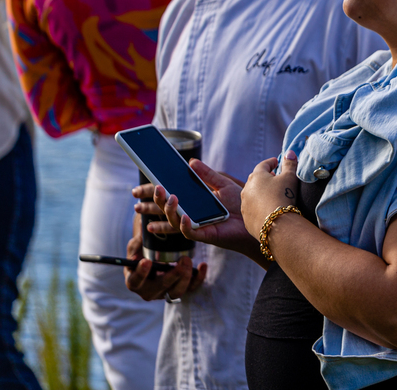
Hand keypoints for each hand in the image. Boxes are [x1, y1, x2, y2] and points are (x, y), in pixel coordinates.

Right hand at [122, 224, 205, 301]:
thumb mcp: (137, 245)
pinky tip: (203, 265)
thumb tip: (140, 241)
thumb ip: (137, 243)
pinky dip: (198, 278)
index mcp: (134, 281)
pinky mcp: (179, 290)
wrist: (155, 256)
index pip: (135, 281)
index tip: (147, 261)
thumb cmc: (142, 251)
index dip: (140, 273)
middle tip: (183, 259)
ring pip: (176, 291)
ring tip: (189, 260)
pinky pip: (191, 288)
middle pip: (160, 287)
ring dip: (185, 277)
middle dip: (173, 274)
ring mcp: (164, 293)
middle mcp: (149, 290)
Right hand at [137, 160, 257, 256]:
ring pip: (173, 221)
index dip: (151, 195)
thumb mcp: (223, 185)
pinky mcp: (206, 235)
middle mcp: (191, 216)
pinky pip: (190, 233)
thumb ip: (207, 175)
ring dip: (167, 209)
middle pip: (164, 211)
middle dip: (150, 204)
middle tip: (137, 197)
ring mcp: (196, 226)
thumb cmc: (241, 205)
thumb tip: (190, 162)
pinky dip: (184, 225)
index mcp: (193, 204)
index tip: (137, 190)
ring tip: (168, 196)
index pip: (167, 198)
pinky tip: (183, 216)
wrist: (260, 218)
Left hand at [241, 151, 300, 242]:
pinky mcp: (246, 219)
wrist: (276, 225)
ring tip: (271, 195)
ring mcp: (245, 204)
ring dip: (260, 193)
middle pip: (255, 179)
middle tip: (274, 178)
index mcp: (257, 176)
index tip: (276, 162)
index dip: (271, 162)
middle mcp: (247, 189)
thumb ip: (290, 164)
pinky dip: (258, 207)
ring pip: (252, 195)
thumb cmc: (283, 196)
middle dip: (264, 178)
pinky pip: (252, 209)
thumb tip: (290, 153)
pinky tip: (267, 210)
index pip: (263, 165)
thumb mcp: (290, 177)